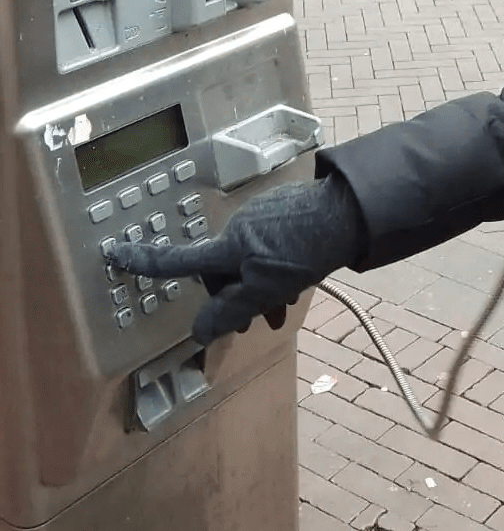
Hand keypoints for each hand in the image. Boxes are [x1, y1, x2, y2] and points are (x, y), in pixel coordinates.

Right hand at [105, 174, 362, 344]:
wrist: (350, 212)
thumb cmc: (307, 250)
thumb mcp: (267, 290)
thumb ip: (230, 312)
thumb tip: (198, 331)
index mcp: (229, 246)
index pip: (179, 259)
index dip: (146, 262)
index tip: (116, 254)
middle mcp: (239, 226)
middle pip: (221, 270)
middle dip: (234, 296)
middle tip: (259, 322)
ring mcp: (262, 216)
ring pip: (248, 261)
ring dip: (258, 287)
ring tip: (282, 310)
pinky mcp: (283, 211)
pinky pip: (267, 246)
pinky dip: (274, 267)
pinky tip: (297, 281)